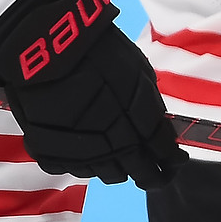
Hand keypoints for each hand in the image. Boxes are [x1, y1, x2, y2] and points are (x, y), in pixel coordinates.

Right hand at [0, 0, 185, 189]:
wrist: (43, 45)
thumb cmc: (96, 50)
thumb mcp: (137, 71)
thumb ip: (149, 106)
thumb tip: (160, 130)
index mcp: (137, 120)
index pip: (162, 151)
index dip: (172, 159)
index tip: (177, 161)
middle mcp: (112, 141)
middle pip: (139, 171)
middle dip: (152, 175)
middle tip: (158, 175)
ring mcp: (80, 149)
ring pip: (107, 174)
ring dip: (119, 169)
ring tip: (123, 162)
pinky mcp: (50, 151)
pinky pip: (74, 169)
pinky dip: (85, 165)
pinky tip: (90, 155)